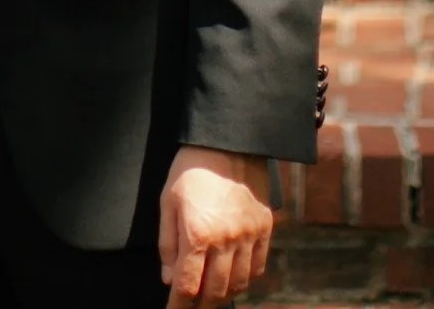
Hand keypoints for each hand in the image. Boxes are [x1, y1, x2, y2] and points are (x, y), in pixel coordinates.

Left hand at [159, 146, 272, 307]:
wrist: (229, 141)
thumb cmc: (191, 169)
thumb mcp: (168, 202)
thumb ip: (167, 244)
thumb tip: (169, 279)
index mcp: (198, 234)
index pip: (188, 286)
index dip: (178, 306)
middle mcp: (227, 240)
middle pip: (214, 292)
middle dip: (200, 305)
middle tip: (191, 306)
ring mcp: (249, 236)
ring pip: (239, 284)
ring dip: (223, 296)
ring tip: (211, 296)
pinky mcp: (265, 228)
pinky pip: (258, 268)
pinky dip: (245, 280)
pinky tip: (234, 279)